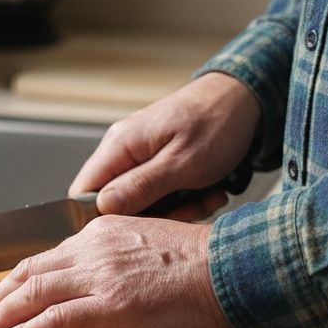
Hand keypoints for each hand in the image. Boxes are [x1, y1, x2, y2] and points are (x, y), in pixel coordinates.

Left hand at [0, 215, 239, 327]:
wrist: (237, 269)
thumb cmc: (211, 267)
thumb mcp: (156, 249)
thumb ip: (124, 262)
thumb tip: (114, 285)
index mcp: (105, 232)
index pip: (49, 256)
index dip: (19, 278)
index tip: (3, 294)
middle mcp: (94, 248)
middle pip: (29, 272)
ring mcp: (100, 276)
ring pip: (32, 294)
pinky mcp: (110, 305)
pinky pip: (52, 321)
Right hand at [71, 72, 260, 215]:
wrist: (244, 97)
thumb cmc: (216, 123)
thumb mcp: (182, 163)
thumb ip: (140, 186)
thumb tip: (102, 208)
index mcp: (119, 146)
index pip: (84, 194)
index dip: (103, 220)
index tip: (139, 230)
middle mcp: (122, 149)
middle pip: (114, 202)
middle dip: (152, 216)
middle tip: (189, 212)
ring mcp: (139, 154)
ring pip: (140, 200)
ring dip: (174, 208)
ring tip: (206, 199)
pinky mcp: (156, 160)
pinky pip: (158, 191)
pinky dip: (183, 198)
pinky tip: (208, 192)